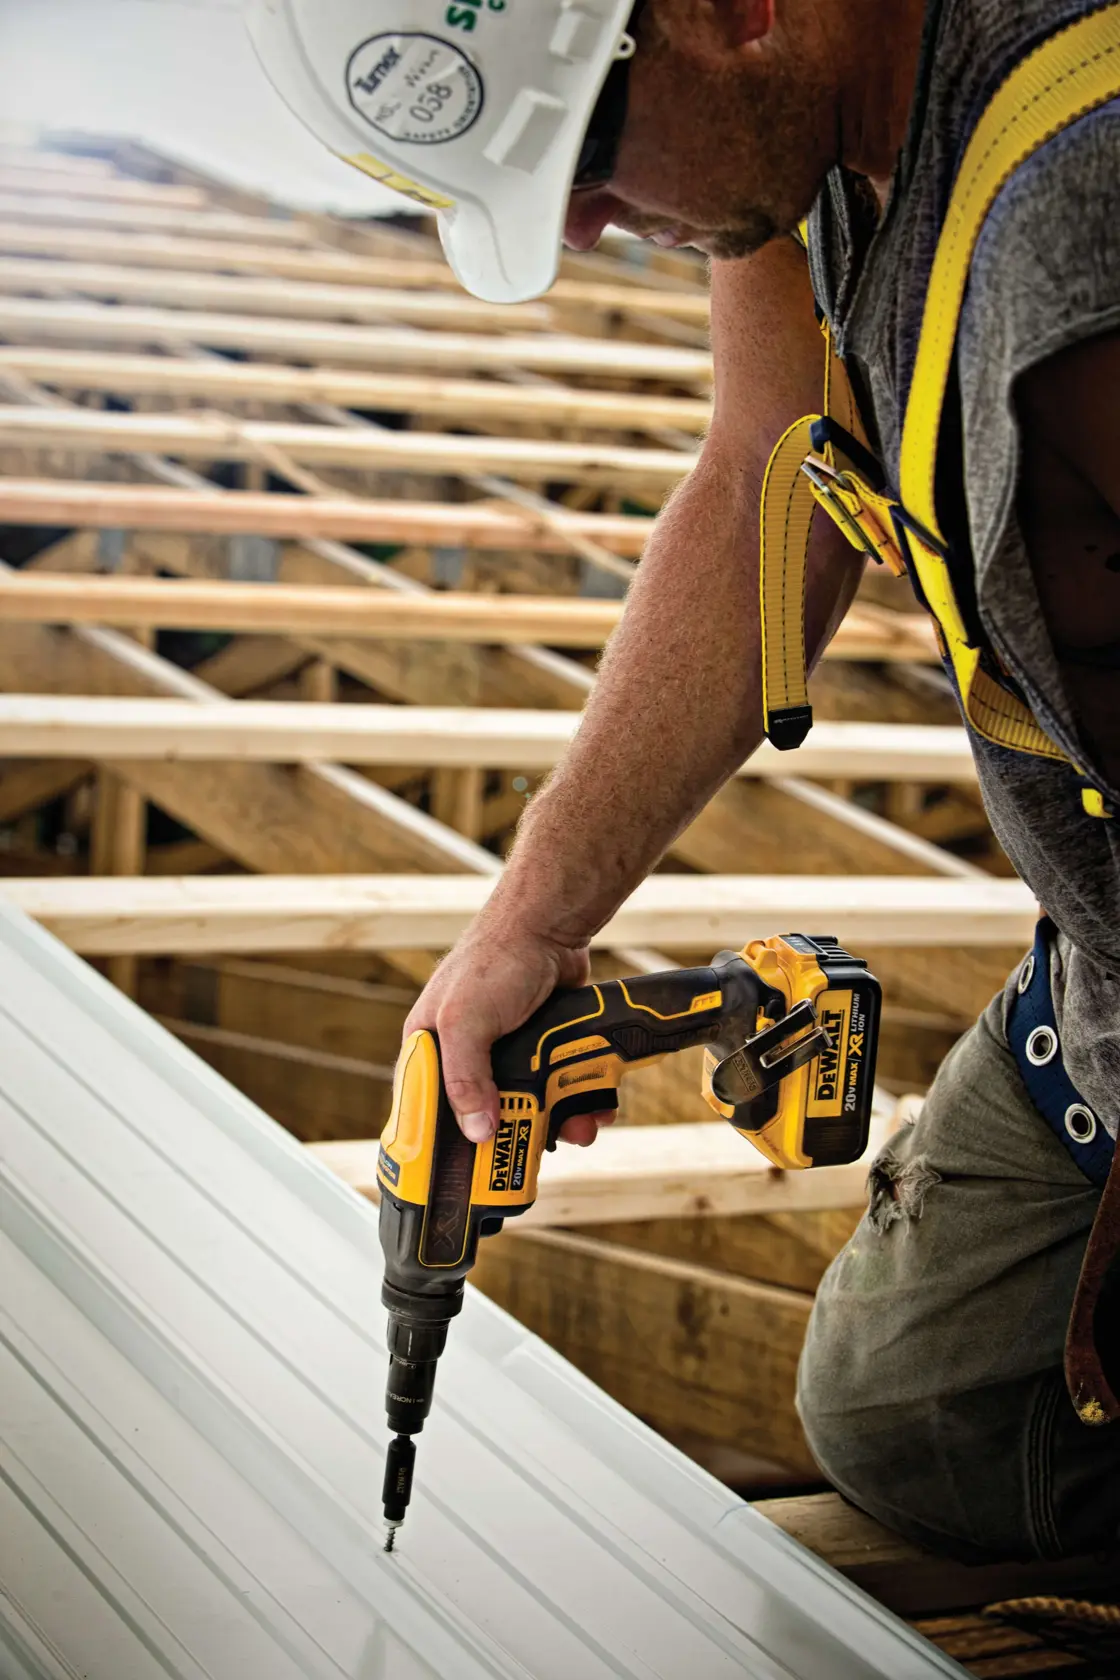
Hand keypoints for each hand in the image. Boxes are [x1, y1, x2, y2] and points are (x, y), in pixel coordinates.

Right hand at [402, 920, 615, 1147]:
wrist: (550, 926)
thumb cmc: (495, 960)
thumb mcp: (466, 1020)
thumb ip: (465, 1078)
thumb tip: (477, 1133)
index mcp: (431, 1049)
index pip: (424, 1111)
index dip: (440, 1148)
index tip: (460, 1182)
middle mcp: (468, 1056)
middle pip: (486, 1118)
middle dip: (517, 1140)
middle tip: (537, 1160)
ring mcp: (510, 1054)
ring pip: (532, 1107)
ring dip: (559, 1123)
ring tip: (582, 1128)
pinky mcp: (547, 1049)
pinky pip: (563, 1088)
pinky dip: (581, 1100)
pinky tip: (597, 1108)